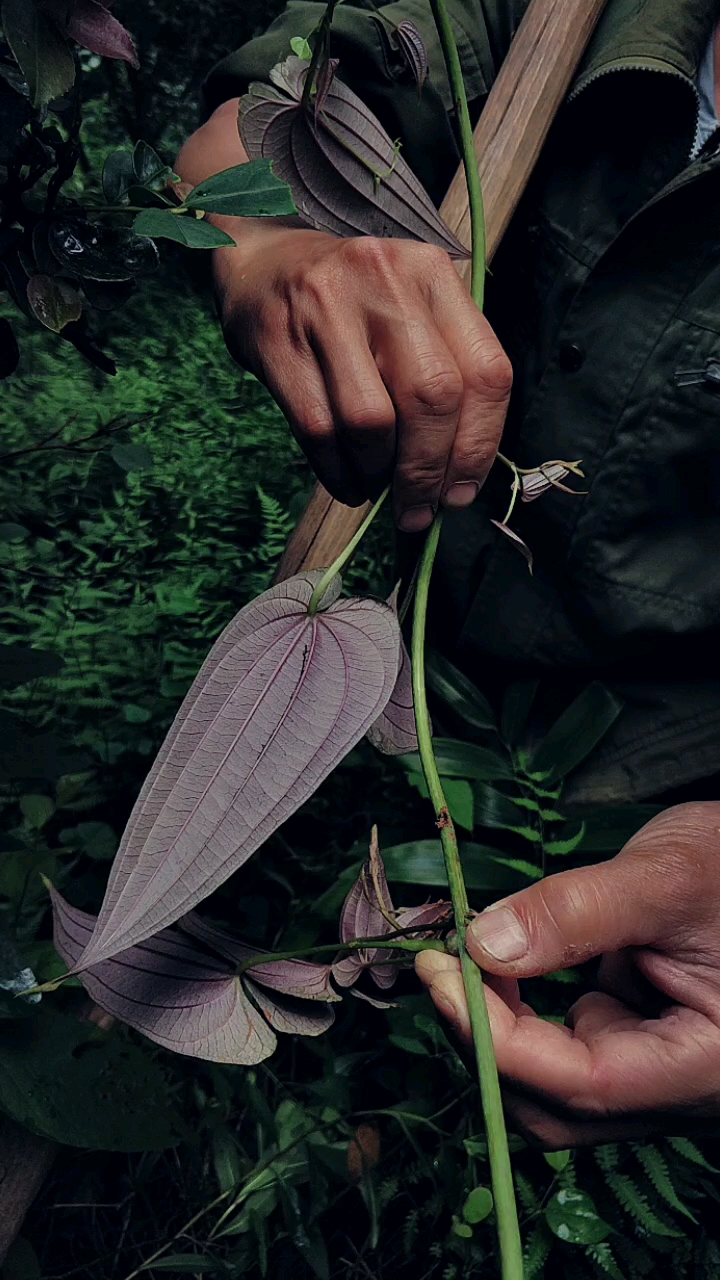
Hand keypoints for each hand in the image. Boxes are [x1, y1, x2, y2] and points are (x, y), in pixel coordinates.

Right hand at [215, 227, 511, 528]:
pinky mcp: (277, 340)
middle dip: (427, 472)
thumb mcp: (408, 307)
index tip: (460, 492)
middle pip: (432, 399)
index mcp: (432, 274)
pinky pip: (318, 429)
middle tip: (418, 510)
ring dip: (379, 474)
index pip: (484, 372)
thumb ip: (442, 368)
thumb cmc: (348, 301)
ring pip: (372, 421)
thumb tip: (457, 474)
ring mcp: (326, 308)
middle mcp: (385, 282)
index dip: (478, 447)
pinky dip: (338, 472)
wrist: (259, 261)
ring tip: (377, 489)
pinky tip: (348, 482)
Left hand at [416, 803, 719, 1146]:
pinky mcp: (641, 1040)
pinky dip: (524, 1010)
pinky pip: (570, 1045)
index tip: (441, 973)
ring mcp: (658, 1068)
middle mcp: (680, 1087)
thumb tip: (482, 944)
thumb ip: (577, 913)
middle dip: (487, 1042)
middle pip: (558, 1105)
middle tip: (440, 966)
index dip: (497, 1039)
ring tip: (463, 958)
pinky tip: (505, 957)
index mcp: (704, 1067)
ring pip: (556, 1084)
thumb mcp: (667, 877)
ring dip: (499, 1029)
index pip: (583, 1083)